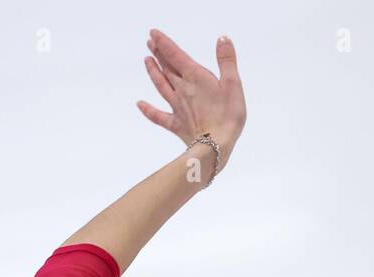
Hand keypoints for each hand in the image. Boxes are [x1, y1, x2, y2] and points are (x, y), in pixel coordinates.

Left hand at [138, 30, 244, 167]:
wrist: (215, 147)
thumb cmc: (227, 116)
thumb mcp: (233, 84)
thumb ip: (226, 60)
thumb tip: (222, 38)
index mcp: (195, 77)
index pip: (174, 55)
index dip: (163, 42)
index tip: (153, 33)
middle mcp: (182, 89)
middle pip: (167, 68)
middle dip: (158, 53)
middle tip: (150, 42)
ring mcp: (177, 107)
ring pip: (161, 86)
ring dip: (153, 73)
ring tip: (146, 61)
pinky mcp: (176, 124)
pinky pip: (158, 116)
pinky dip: (148, 110)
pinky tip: (140, 104)